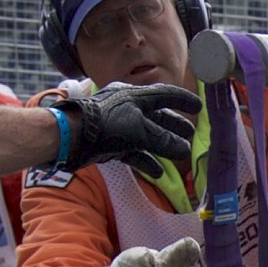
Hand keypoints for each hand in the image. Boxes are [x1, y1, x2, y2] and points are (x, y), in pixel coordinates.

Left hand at [46, 81, 201, 177]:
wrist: (69, 137)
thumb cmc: (104, 126)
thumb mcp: (139, 131)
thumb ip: (163, 140)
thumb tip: (184, 149)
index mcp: (134, 96)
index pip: (164, 94)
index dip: (182, 100)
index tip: (198, 106)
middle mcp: (127, 107)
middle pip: (156, 115)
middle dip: (174, 126)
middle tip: (190, 134)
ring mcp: (117, 125)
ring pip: (146, 135)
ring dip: (162, 145)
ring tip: (179, 155)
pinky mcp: (109, 142)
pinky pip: (133, 151)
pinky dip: (145, 160)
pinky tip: (157, 172)